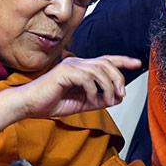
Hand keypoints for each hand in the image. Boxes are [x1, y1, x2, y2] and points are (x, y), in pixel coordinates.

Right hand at [17, 55, 141, 117]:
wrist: (29, 105)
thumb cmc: (51, 102)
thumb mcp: (81, 103)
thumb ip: (99, 100)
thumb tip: (117, 98)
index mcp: (81, 68)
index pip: (106, 60)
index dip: (122, 61)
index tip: (137, 63)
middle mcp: (77, 63)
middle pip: (107, 63)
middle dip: (118, 78)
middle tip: (121, 94)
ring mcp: (70, 66)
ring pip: (99, 70)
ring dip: (108, 86)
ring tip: (107, 101)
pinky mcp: (64, 72)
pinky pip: (87, 78)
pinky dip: (93, 90)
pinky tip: (91, 100)